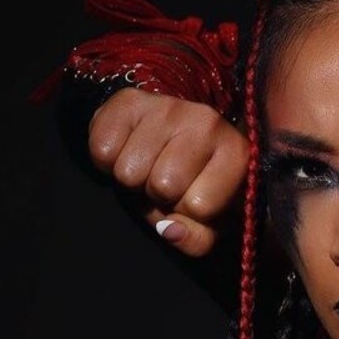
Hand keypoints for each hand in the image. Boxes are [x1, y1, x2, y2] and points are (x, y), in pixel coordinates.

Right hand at [87, 88, 248, 256]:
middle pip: (162, 186)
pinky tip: (127, 150)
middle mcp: (206, 121)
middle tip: (165, 184)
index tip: (191, 198)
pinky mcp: (129, 99)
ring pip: (129, 171)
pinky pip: (102, 150)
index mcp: (236, 153)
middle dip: (157, 196)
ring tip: (148, 166)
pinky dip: (107, 161)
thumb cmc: (198, 187)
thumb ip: (196, 239)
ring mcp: (167, 105)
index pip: (198, 207)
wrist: (175, 140)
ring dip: (132, 179)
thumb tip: (169, 231)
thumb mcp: (210, 223)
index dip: (187, 213)